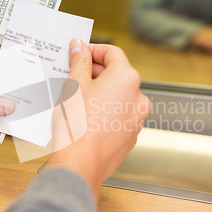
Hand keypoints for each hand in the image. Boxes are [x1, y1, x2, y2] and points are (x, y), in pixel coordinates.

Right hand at [43, 40, 150, 200]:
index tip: (80, 53)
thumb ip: (79, 62)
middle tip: (74, 75)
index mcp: (127, 79)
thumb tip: (80, 48)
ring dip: (101, 93)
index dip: (94, 50)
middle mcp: (138, 97)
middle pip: (117, 74)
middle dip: (95, 72)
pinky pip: (118, 115)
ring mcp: (136, 119)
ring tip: (77, 99)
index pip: (113, 53)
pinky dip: (105, 111)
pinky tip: (86, 117)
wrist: (80, 163)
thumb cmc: (77, 126)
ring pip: (118, 97)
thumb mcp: (74, 85)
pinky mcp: (130, 135)